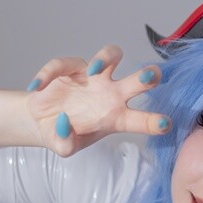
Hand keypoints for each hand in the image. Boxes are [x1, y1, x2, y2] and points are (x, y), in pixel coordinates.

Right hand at [24, 44, 170, 155]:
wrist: (42, 121)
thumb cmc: (62, 133)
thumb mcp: (63, 147)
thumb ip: (65, 143)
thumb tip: (64, 124)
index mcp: (117, 118)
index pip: (141, 120)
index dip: (154, 121)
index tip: (166, 123)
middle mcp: (112, 94)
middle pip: (138, 81)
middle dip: (148, 76)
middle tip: (153, 74)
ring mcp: (94, 78)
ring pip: (112, 56)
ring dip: (107, 58)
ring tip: (95, 71)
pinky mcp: (73, 67)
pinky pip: (65, 63)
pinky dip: (51, 74)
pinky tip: (37, 87)